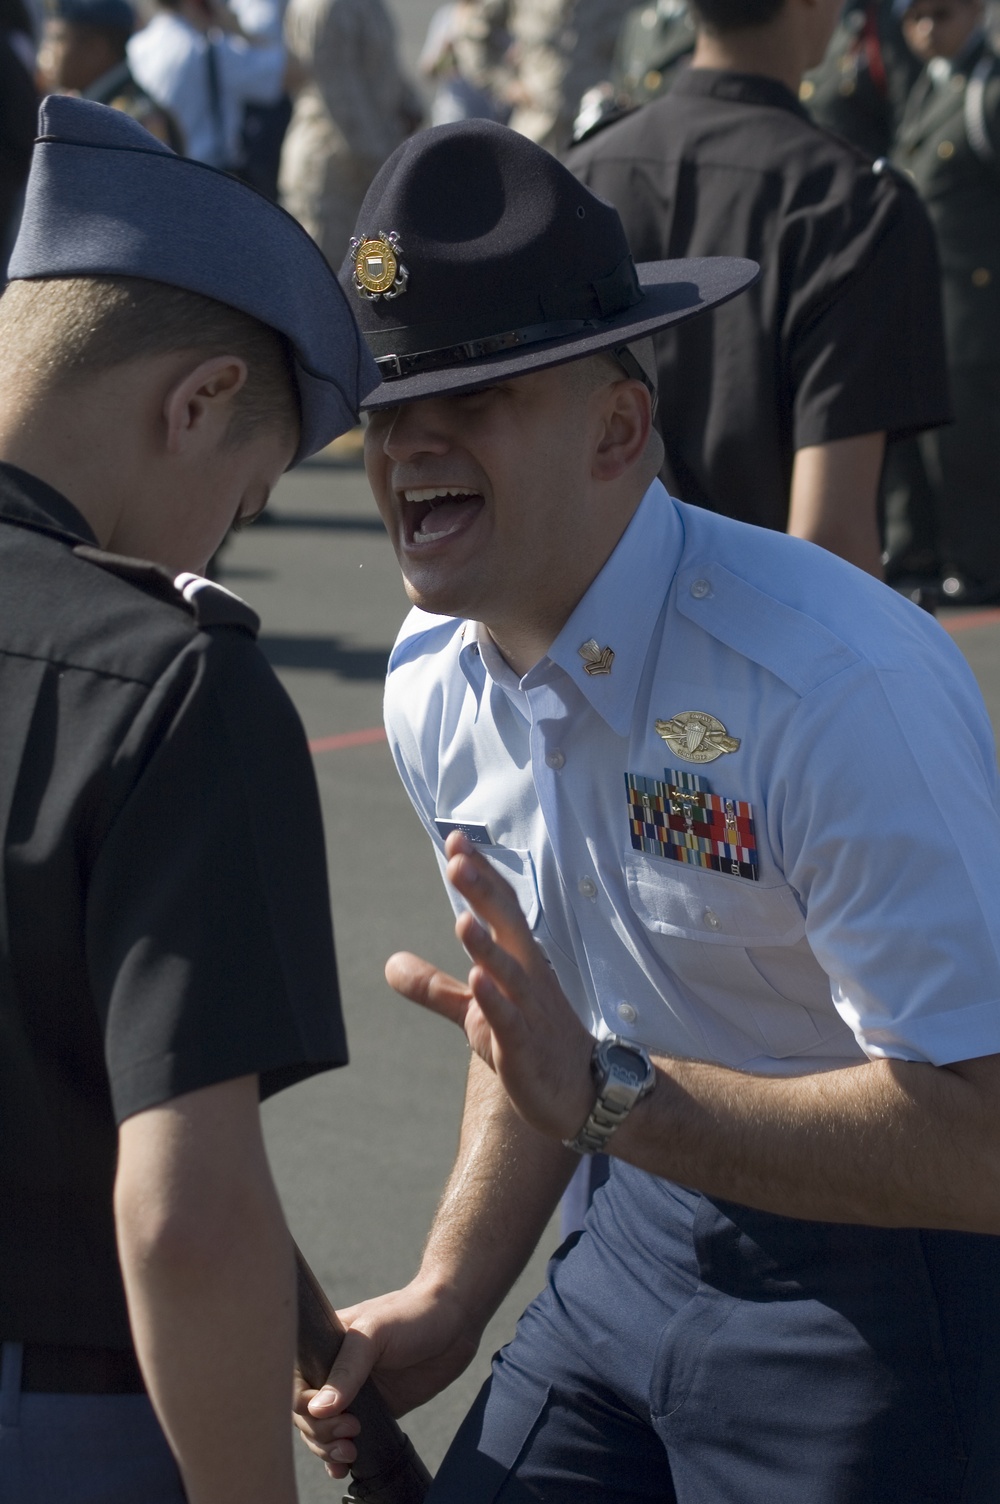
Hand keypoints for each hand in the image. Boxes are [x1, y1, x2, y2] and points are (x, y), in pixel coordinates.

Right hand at [292, 1277, 478, 1475]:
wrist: (455, 1322)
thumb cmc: (412, 1314)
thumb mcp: (375, 1333)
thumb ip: (348, 1369)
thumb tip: (318, 1410)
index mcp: (325, 1345)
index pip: (295, 1384)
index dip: (305, 1407)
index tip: (333, 1414)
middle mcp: (334, 1370)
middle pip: (306, 1414)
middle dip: (320, 1432)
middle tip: (351, 1431)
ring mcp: (354, 1392)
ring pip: (322, 1431)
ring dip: (328, 1448)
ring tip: (349, 1454)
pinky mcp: (375, 1409)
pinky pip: (347, 1438)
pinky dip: (339, 1458)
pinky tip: (342, 1470)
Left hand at [385, 833, 594, 1141]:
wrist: (580, 1091)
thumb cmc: (531, 1040)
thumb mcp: (474, 1012)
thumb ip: (434, 986)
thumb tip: (389, 963)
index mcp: (519, 958)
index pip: (501, 906)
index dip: (481, 874)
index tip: (457, 840)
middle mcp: (529, 975)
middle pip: (508, 925)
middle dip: (484, 892)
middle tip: (459, 860)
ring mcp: (529, 1009)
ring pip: (509, 971)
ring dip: (487, 945)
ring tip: (462, 919)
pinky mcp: (525, 1046)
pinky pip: (511, 1020)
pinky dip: (495, 1000)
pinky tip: (479, 982)